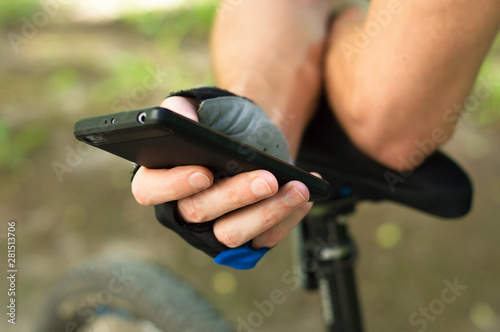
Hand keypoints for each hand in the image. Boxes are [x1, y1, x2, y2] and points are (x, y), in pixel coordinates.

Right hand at [131, 96, 312, 249]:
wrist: (244, 138)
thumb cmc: (213, 124)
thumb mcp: (193, 108)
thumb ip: (181, 110)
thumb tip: (187, 123)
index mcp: (158, 179)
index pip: (150, 190)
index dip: (174, 185)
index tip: (203, 172)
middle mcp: (181, 210)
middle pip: (199, 212)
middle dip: (236, 195)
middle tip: (268, 178)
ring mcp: (211, 229)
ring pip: (232, 234)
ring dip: (268, 213)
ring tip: (297, 189)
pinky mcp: (243, 239)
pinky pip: (263, 240)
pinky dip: (287, 219)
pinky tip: (304, 195)